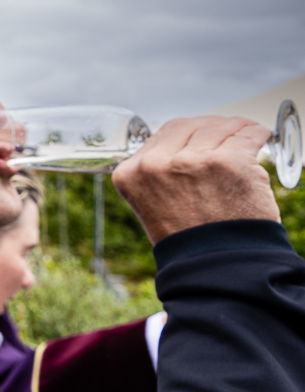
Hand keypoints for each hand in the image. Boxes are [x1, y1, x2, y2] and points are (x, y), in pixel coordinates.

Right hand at [112, 116, 279, 242]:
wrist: (215, 266)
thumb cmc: (190, 241)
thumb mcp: (153, 204)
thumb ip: (158, 173)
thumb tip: (183, 145)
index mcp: (131, 173)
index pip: (161, 135)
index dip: (185, 135)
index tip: (200, 137)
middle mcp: (157, 163)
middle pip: (188, 126)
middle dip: (209, 127)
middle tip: (226, 132)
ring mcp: (194, 161)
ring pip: (219, 127)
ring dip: (235, 129)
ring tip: (246, 134)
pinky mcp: (229, 162)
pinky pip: (246, 134)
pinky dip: (257, 134)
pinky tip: (260, 136)